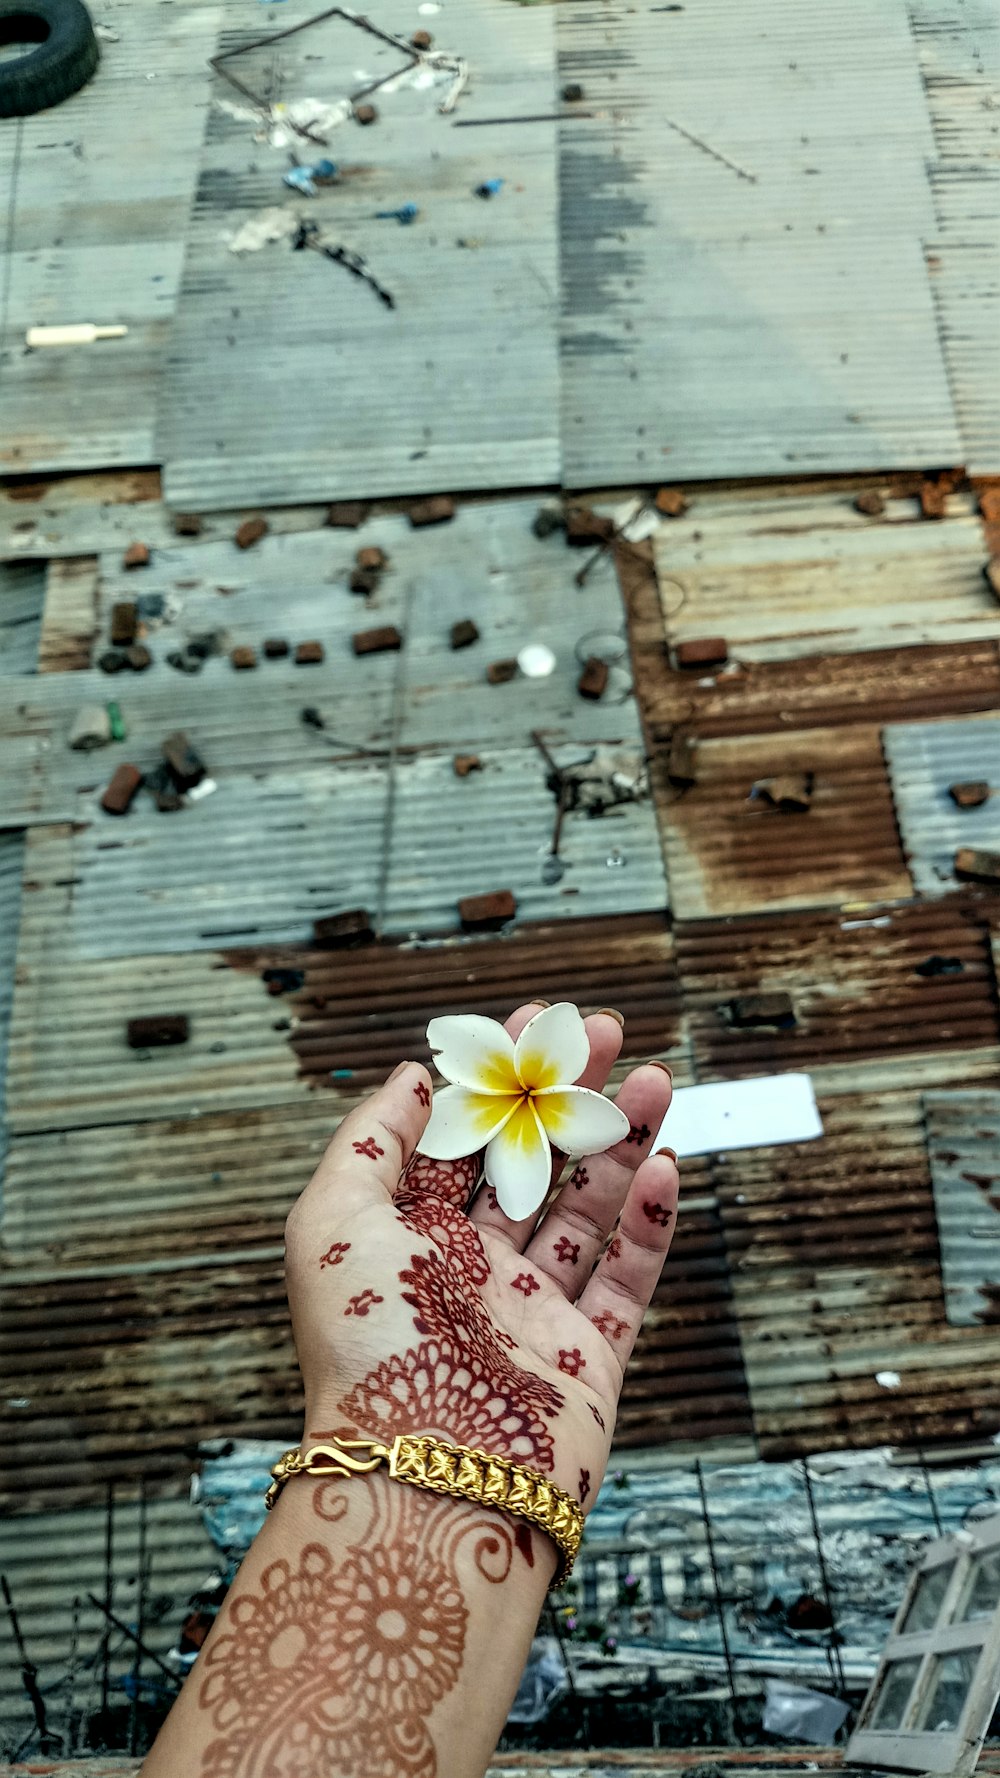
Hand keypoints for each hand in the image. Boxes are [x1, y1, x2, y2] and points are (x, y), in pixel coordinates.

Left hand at [283, 1002, 678, 1529]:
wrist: (426, 1478)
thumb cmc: (366, 1348)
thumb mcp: (331, 1222)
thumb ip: (371, 1141)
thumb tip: (414, 1074)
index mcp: (409, 1241)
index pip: (461, 1142)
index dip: (497, 1078)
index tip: (533, 1021)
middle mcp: (471, 1275)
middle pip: (531, 1165)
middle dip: (566, 1096)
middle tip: (604, 1033)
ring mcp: (533, 1316)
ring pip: (588, 1211)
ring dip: (620, 1142)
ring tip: (651, 1078)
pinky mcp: (590, 1359)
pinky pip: (629, 1278)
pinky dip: (653, 1223)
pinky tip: (665, 1164)